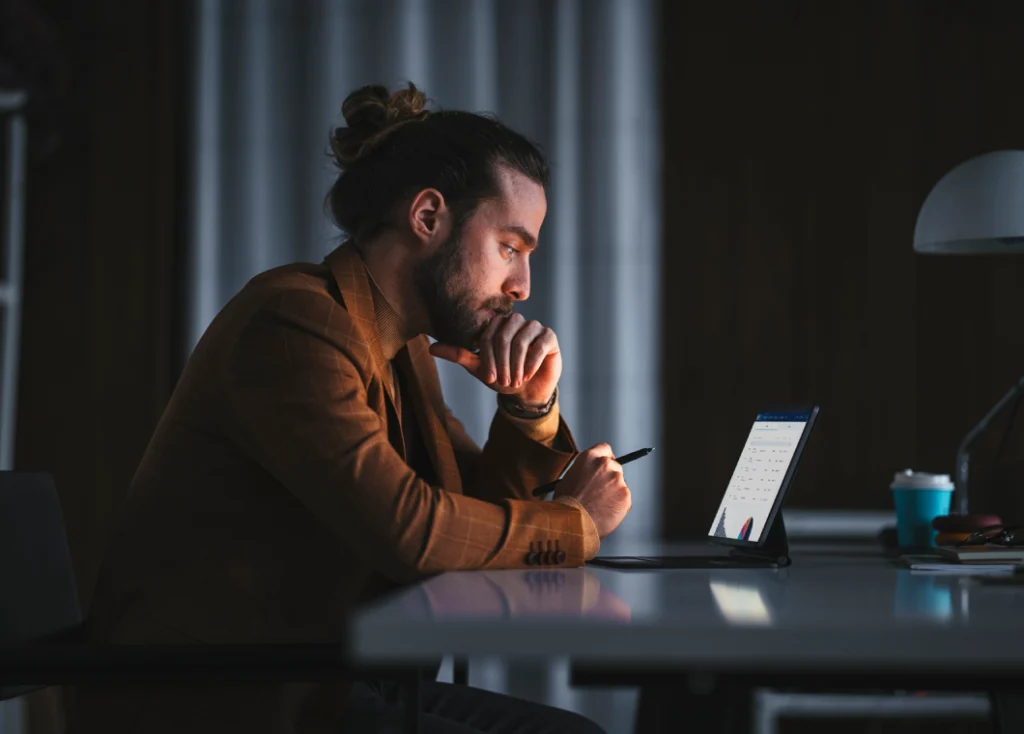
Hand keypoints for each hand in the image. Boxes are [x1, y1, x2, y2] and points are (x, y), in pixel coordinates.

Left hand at [428, 313, 561, 405]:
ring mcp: (534, 327)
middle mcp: (516, 321)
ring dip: (516, 364)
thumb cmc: (502, 377)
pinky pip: (539, 345)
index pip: (488, 334)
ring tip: (515, 380)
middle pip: (504, 335)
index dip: (487, 357)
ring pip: (521, 340)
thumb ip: (458, 355)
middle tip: (503, 381)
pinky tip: (527, 375)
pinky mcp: (549, 337)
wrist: (527, 392)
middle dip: (502, 362)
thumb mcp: (479, 368)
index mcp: (497, 325)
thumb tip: (431, 348)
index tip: (488, 378)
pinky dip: (531, 362)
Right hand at [554, 443, 631, 537]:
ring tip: (598, 506)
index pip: (605, 448)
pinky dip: (618, 506)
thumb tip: (592, 475)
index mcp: (590, 457)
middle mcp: (606, 465)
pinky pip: (624, 499)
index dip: (605, 458)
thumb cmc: (566, 503)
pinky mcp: (625, 495)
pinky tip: (605, 512)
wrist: (572, 522)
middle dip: (610, 477)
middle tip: (601, 491)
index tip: (605, 466)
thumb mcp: (569, 478)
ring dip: (613, 493)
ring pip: (620, 484)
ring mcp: (617, 480)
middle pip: (615, 466)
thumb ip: (584, 472)